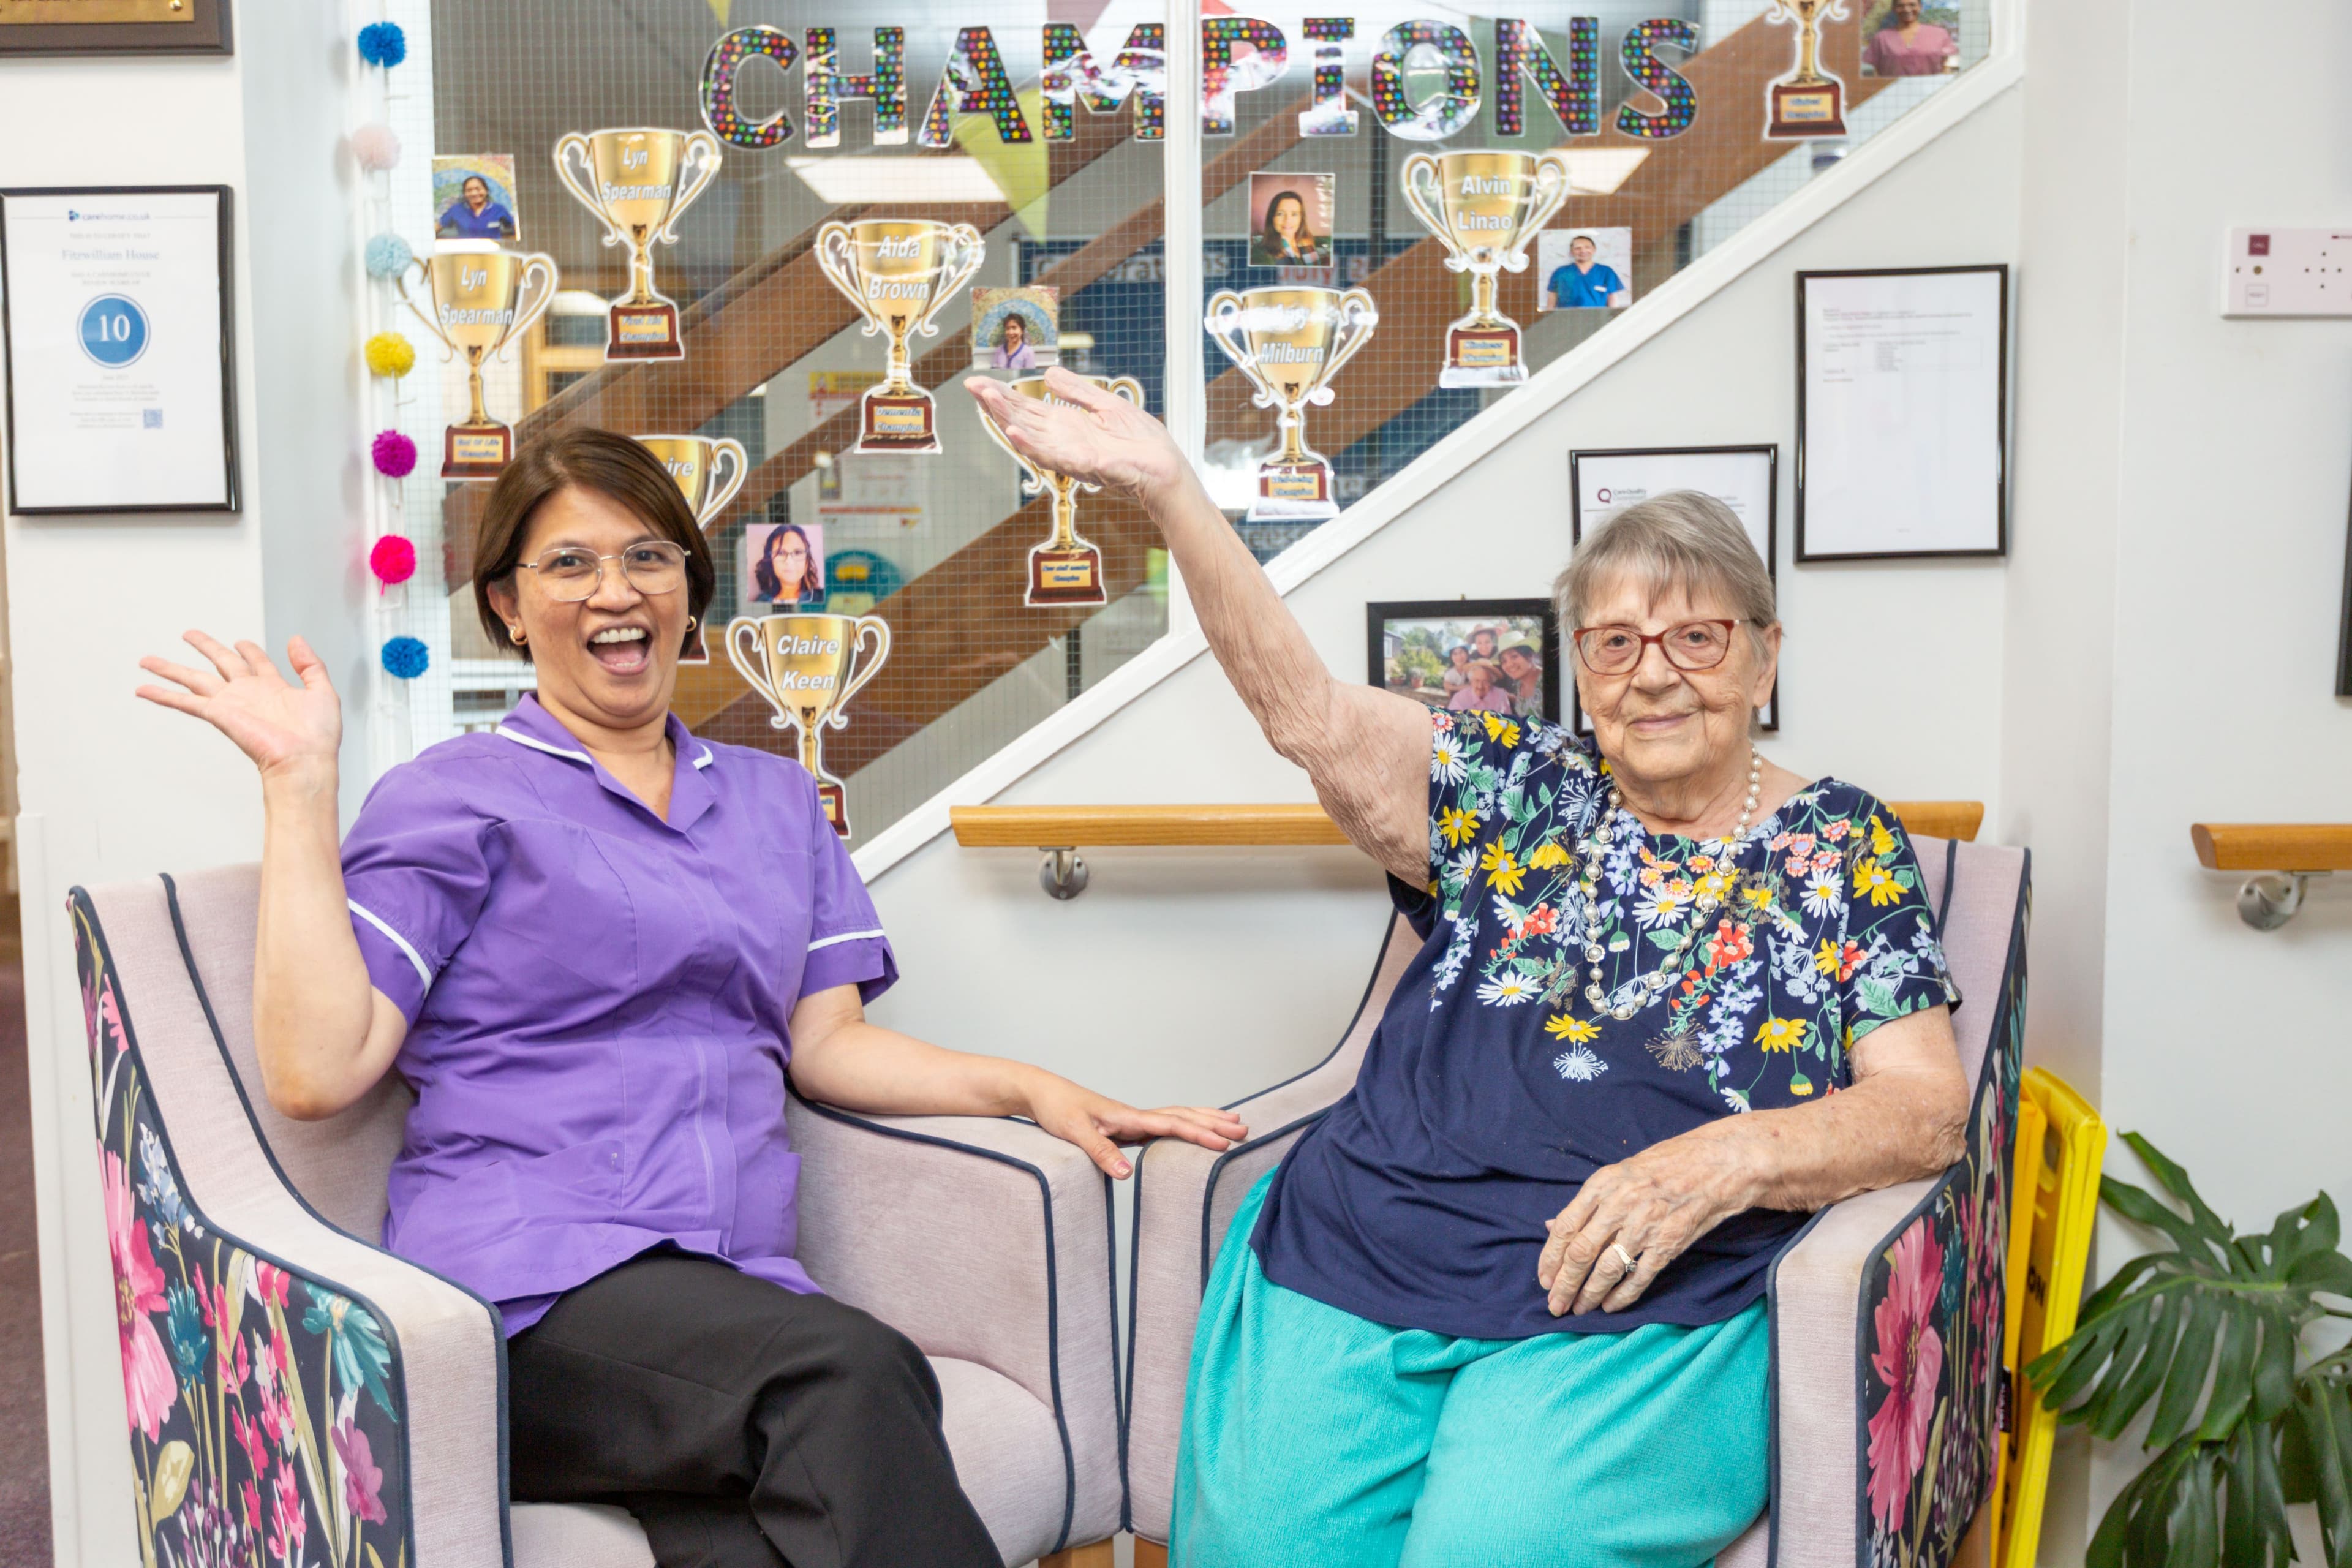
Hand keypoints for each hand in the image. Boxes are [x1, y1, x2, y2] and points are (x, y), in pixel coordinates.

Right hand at [137, 632, 341, 784]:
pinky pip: (186, 702)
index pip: (256, 662)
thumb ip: (310, 664)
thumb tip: (295, 639)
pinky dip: (163, 695)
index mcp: (274, 687)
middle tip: (188, 634)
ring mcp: (232, 704)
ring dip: (171, 669)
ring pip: (195, 679)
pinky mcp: (219, 715)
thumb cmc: (318, 736)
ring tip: (149, 660)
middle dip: (206, 647)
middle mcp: (250, 694)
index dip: (249, 650)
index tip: (240, 641)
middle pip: (222, 662)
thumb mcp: (323, 691)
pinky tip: (144, 688)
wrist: (305, 761)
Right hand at [962, 367, 1186, 502]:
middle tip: (972, 385)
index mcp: (1066, 426)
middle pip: (1022, 419)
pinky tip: (1015, 433)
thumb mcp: (1106, 406)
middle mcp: (1062, 441)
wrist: (1165, 469)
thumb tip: (1050, 374)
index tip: (978, 382)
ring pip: (1031, 436)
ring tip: (987, 400)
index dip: (1002, 395)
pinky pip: (1053, 455)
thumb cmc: (1142, 443)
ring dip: (1007, 419)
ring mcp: (1070, 454)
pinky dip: (1033, 445)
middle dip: (996, 404)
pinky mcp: (1085, 464)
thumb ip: (1076, 392)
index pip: (1026, 408)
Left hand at [1022, 1072, 1247, 1179]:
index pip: (1172, 1124)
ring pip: (1177, 1116)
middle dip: (1214, 1124)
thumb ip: (1100, 1152)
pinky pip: (1165, 1124)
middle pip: (1183, 1116)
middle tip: (1245, 1130)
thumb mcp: (1074, 1132)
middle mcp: (1135, 1115)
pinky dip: (1185, 1125)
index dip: (1199, 1134)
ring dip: (1205, 1119)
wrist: (1041, 1092)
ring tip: (1232, 1122)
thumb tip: (1127, 1174)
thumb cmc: (1057, 1108)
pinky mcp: (1126, 1126)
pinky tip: (1192, 1130)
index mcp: (1128, 1116)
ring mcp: (1132, 1120)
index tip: (1225, 1143)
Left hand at [1536, 1129, 1759, 1314]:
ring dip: (1589, 1293)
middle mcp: (1620, 1205)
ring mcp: (1646, 1225)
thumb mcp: (1620, 1173)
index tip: (1543, 1279)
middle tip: (1555, 1304)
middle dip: (1564, 1283)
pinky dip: (1622, 1295)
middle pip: (1581, 1252)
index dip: (1550, 1258)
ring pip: (1607, 1268)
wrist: (1718, 1164)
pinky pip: (1639, 1276)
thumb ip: (1587, 1203)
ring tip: (1578, 1308)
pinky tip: (1610, 1306)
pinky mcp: (1669, 1243)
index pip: (1565, 1227)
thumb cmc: (1666, 1165)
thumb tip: (1550, 1225)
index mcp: (1603, 1184)